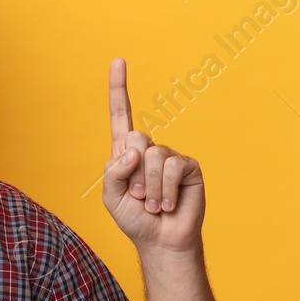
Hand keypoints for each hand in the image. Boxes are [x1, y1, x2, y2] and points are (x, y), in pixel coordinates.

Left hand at [100, 57, 205, 254]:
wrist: (161, 240)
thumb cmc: (134, 218)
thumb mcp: (110, 197)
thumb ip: (113, 172)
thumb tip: (134, 150)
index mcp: (125, 152)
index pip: (120, 114)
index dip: (118, 87)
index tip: (118, 59)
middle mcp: (149, 149)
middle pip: (136, 137)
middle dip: (134, 172)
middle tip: (139, 196)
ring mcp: (170, 156)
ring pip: (154, 155)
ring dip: (150, 188)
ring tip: (153, 203)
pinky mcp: (189, 166)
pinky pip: (173, 166)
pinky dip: (166, 190)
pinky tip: (168, 204)